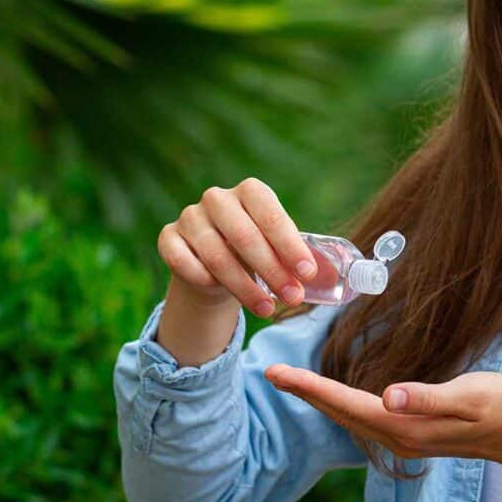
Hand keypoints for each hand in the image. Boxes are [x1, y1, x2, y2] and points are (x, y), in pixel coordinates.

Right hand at [156, 178, 318, 315]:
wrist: (213, 265)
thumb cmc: (256, 253)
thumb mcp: (280, 251)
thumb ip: (302, 260)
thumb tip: (332, 276)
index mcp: (250, 192)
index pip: (271, 213)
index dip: (289, 245)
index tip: (307, 273)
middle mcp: (217, 198)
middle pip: (245, 236)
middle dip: (272, 271)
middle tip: (292, 298)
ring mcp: (190, 217)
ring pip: (217, 256)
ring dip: (245, 287)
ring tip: (268, 309)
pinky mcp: (168, 238)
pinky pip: (184, 263)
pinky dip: (206, 281)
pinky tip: (224, 296)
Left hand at [264, 363, 501, 501]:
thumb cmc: (499, 408)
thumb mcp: (470, 396)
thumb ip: (428, 398)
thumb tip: (388, 396)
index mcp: (405, 426)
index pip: (348, 404)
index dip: (312, 388)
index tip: (281, 374)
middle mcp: (396, 436)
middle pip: (339, 412)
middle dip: (304, 393)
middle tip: (270, 372)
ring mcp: (400, 438)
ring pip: (347, 417)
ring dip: (317, 399)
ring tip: (290, 381)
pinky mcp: (407, 433)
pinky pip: (361, 418)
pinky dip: (338, 404)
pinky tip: (329, 395)